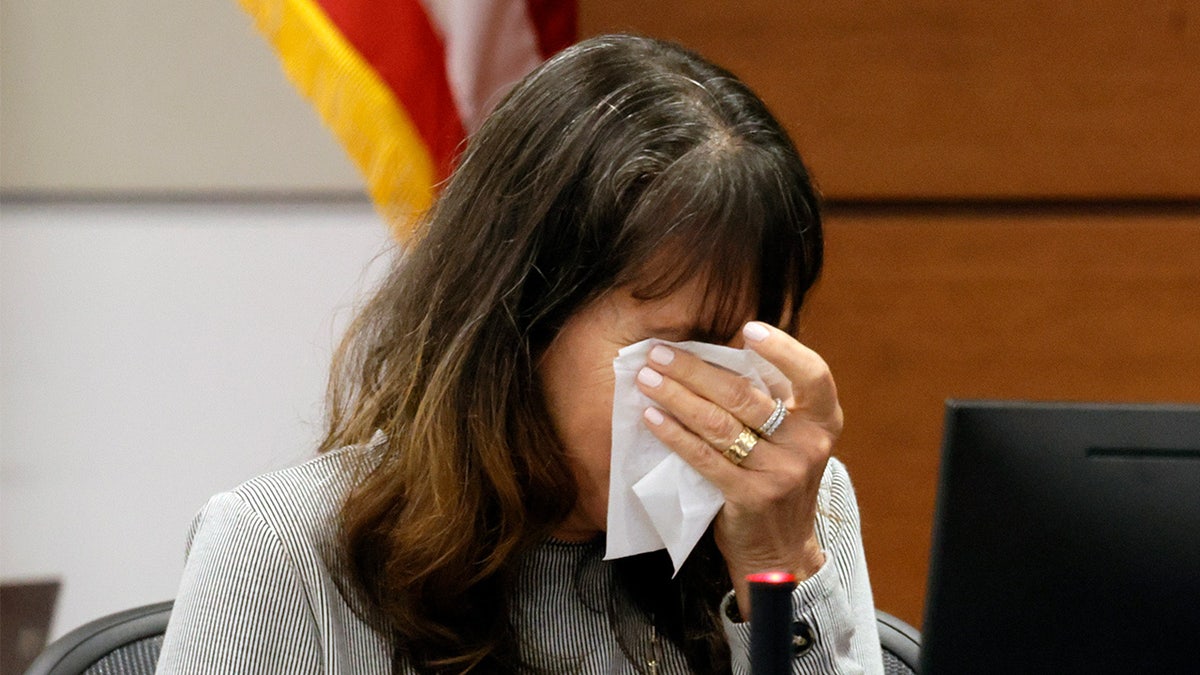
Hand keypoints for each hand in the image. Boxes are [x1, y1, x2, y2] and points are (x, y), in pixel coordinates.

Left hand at [635, 321, 842, 616]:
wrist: (780, 548)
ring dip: (677, 396)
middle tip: (660, 352)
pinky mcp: (751, 497)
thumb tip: (718, 350)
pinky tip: (652, 417)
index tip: (747, 329)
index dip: (783, 349)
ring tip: (647, 379)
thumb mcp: (792, 438)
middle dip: (695, 369)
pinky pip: (704, 457)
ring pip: (719, 423)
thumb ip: (773, 400)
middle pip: (746, 395)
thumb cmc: (778, 478)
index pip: (813, 374)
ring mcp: (782, 473)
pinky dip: (674, 434)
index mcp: (824, 420)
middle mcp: (809, 444)